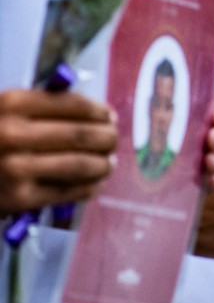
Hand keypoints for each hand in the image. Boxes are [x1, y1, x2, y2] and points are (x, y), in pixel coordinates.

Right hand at [0, 87, 116, 212]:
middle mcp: (14, 134)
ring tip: (109, 163)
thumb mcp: (0, 111)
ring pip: (82, 165)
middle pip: (82, 135)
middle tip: (113, 140)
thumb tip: (92, 111)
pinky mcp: (19, 199)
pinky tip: (93, 184)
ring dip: (104, 164)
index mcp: (11, 104)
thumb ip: (37, 107)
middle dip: (107, 138)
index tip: (109, 115)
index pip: (73, 104)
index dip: (98, 111)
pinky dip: (89, 187)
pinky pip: (68, 191)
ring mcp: (17, 168)